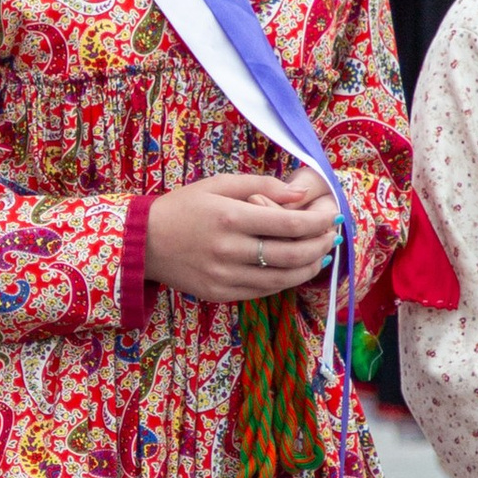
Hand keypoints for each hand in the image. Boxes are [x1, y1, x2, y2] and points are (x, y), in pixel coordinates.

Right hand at [145, 169, 339, 306]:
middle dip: (320, 244)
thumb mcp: (219, 183)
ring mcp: (225, 276)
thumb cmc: (184, 206)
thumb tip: (301, 194)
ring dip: (309, 267)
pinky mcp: (220, 293)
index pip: (290, 224)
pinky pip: (263, 291)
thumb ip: (262, 185)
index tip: (333, 215)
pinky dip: (285, 281)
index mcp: (231, 217)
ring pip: (282, 279)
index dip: (319, 222)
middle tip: (333, 235)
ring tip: (321, 254)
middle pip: (291, 255)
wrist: (144, 241)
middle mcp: (230, 250)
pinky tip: (295, 269)